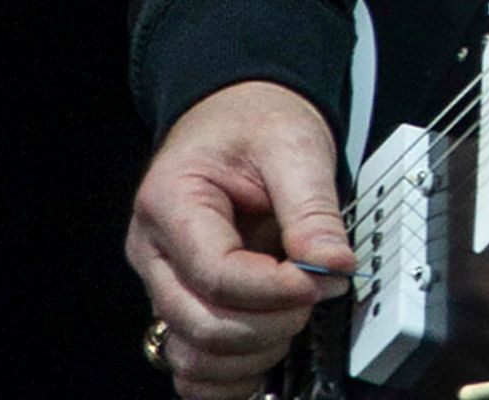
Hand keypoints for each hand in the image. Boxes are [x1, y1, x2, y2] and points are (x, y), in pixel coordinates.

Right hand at [125, 79, 351, 398]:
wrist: (237, 114)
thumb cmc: (253, 124)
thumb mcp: (292, 146)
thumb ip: (313, 208)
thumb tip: (333, 264)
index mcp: (169, 201)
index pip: (215, 273)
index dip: (274, 290)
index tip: (318, 279)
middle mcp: (154, 250)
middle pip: (200, 323)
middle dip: (270, 323)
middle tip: (312, 291)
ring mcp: (164, 284)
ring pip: (192, 356)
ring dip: (253, 354)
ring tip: (291, 314)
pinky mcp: (181, 306)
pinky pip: (192, 367)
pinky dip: (230, 377)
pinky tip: (267, 353)